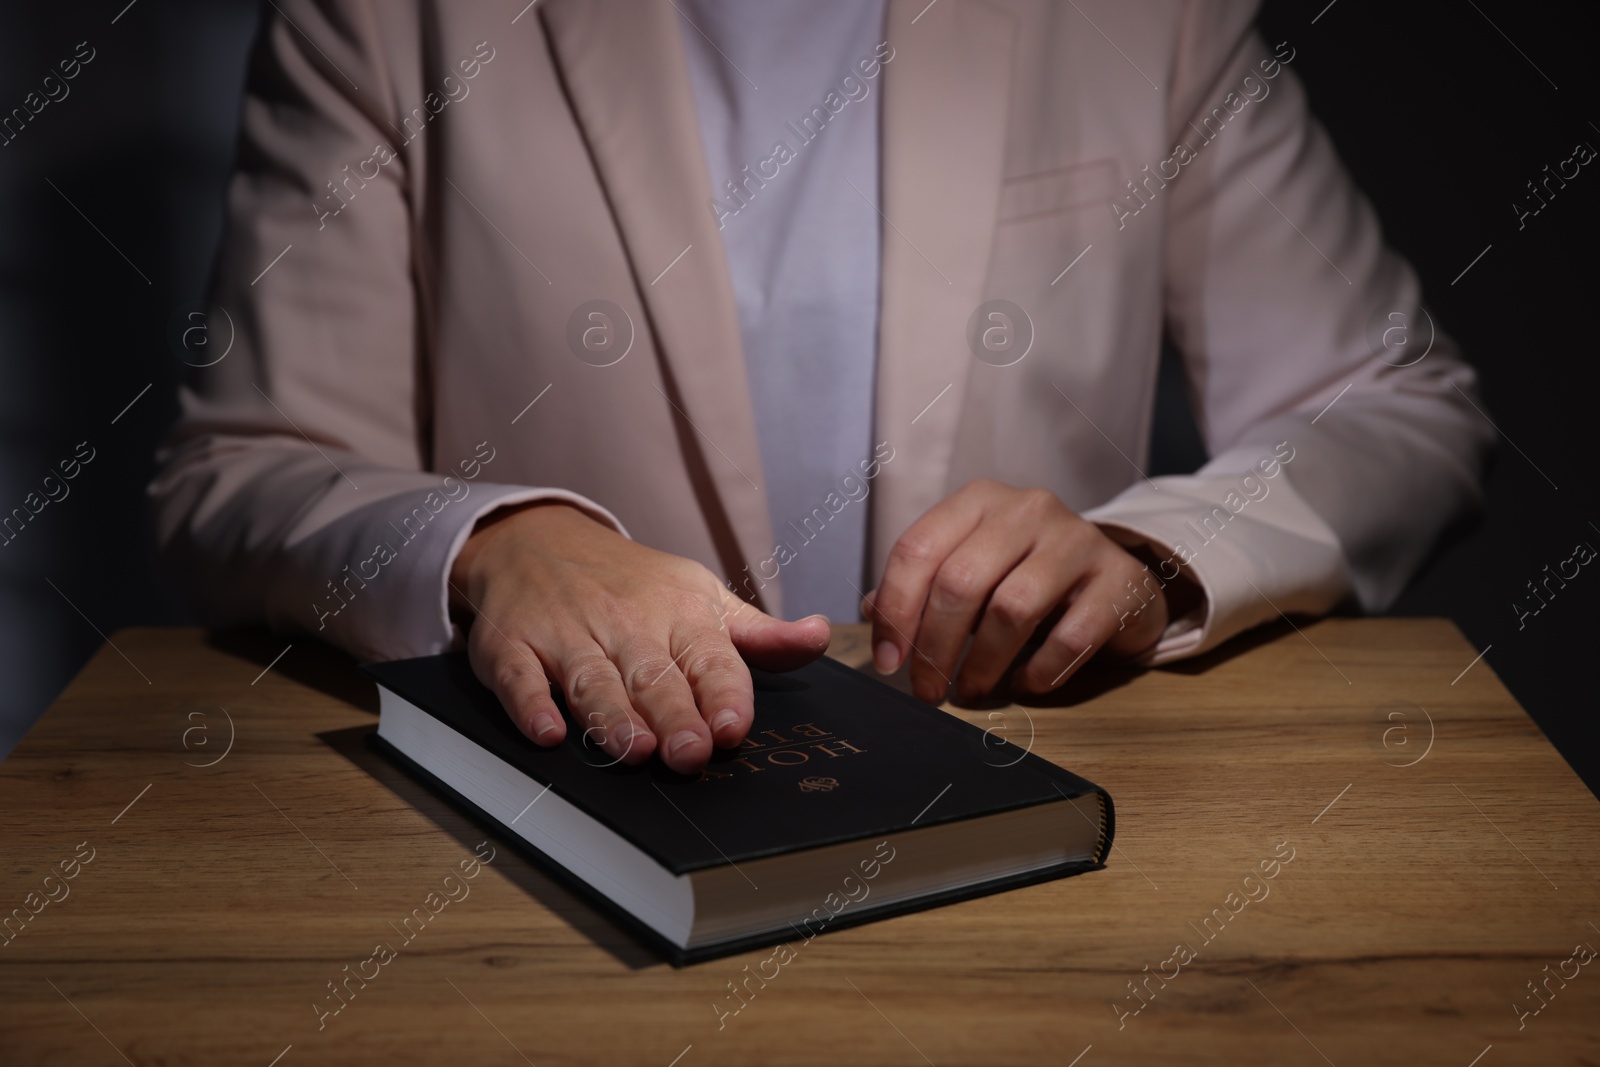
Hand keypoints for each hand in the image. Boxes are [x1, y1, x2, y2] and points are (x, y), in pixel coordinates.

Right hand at [449, 502, 830, 773]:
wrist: (539, 539)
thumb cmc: (634, 584)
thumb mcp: (703, 597)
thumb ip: (759, 635)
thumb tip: (821, 637)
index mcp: (680, 615)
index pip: (709, 658)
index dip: (723, 694)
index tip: (733, 728)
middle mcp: (626, 624)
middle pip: (653, 676)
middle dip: (673, 714)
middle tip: (690, 753)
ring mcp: (567, 633)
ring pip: (592, 679)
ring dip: (612, 715)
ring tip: (633, 748)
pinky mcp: (513, 645)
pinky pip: (520, 677)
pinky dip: (531, 704)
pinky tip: (547, 732)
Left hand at [861, 480, 1171, 702]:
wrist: (1119, 579)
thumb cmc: (1030, 576)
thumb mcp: (974, 567)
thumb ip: (924, 586)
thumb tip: (876, 620)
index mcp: (979, 501)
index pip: (917, 549)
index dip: (894, 611)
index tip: (887, 663)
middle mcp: (1027, 509)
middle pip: (960, 582)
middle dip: (933, 648)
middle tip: (926, 691)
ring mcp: (1077, 540)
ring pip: (1011, 609)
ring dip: (981, 664)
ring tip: (969, 692)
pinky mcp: (1117, 580)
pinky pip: (1069, 637)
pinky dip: (1039, 671)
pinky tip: (1026, 684)